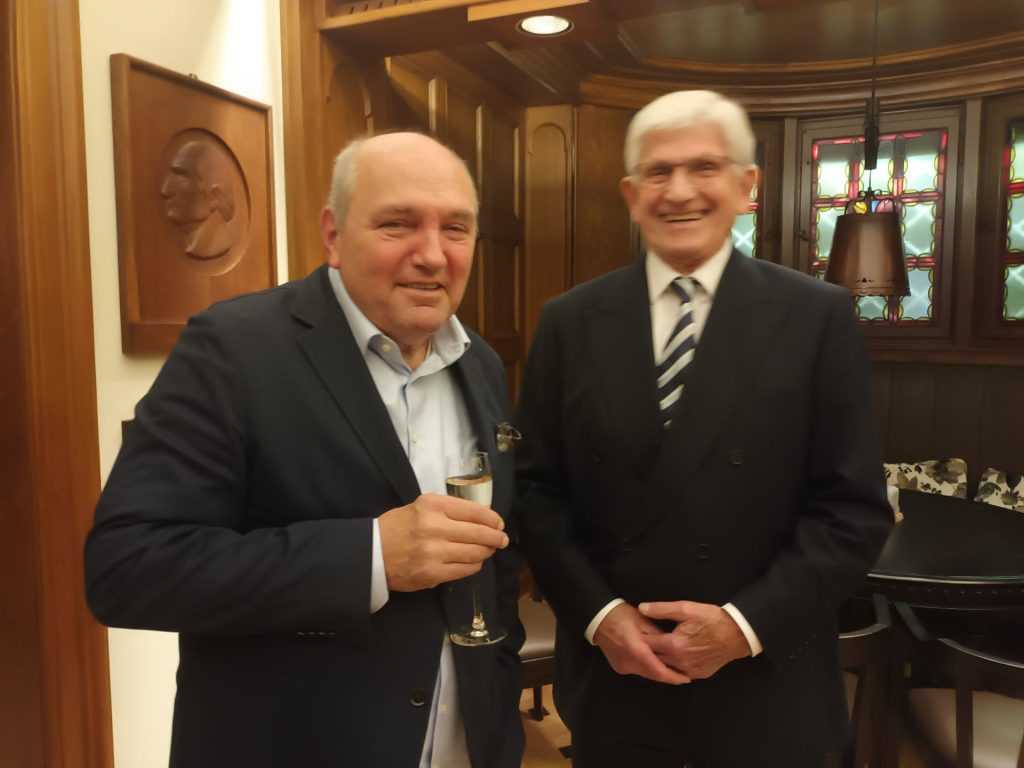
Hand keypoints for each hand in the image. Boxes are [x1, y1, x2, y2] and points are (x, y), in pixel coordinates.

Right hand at [378, 493, 507, 591]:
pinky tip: (473, 561)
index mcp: (433, 506)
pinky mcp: (434, 574)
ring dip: (487, 551)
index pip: (475, 511)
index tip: (498, 523)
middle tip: (502, 539)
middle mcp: (436, 527)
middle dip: (496, 537)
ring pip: (476, 552)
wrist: (372, 553)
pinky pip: (466, 569)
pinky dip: (474, 565)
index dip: (493, 519)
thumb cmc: (398, 526)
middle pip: (480, 533)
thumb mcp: (421, 506)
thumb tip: (482, 518)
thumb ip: (449, 509)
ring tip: (488, 550)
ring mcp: (435, 552)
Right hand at [593, 603, 690, 684]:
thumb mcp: (643, 620)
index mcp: (635, 649)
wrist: (598, 619)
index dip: (673, 676)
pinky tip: (655, 663)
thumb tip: (673, 647)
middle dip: (669, 676)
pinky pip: (638, 671)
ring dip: (658, 672)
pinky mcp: (619, 667)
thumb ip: (658, 635)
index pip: (657, 669)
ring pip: (646, 674)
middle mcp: (628, 662)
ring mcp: (623, 666)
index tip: (686, 678)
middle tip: (683, 675)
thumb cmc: (621, 615)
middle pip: (653, 675)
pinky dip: (648, 668)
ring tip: (673, 670)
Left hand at [639, 600, 750, 679]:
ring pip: (665, 668)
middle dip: (646, 650)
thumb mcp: (687, 608)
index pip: (647, 645)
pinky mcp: (698, 674)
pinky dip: (672, 666)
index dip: (639, 638)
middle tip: (641, 640)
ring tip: (654, 648)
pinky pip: (679, 673)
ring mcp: (690, 671)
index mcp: (674, 645)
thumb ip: (662, 609)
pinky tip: (671, 656)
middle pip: (654, 659)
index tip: (634, 632)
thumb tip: (642, 608)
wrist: (738, 634)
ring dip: (658, 659)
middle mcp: (680, 662)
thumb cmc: (713, 619)